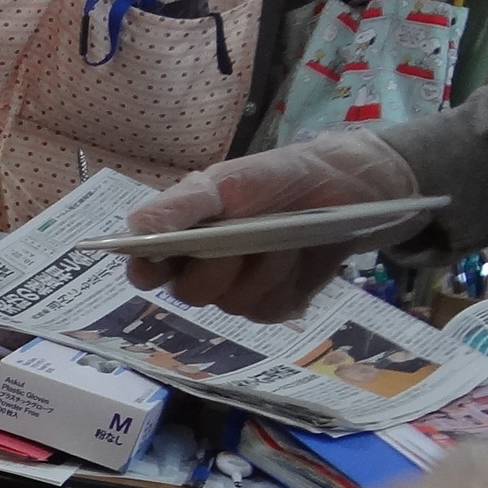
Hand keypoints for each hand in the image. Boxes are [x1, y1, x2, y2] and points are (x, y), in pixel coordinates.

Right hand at [121, 130, 419, 322]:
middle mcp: (203, 268)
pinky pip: (265, 311)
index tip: (155, 269)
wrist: (354, 188)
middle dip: (220, 267)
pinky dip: (286, 285)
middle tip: (246, 238)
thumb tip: (133, 229)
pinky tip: (300, 260)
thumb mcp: (233, 180)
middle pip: (188, 293)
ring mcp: (238, 290)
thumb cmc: (285, 177)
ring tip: (285, 240)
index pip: (146, 266)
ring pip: (230, 304)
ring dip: (263, 271)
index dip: (146, 271)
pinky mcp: (272, 305)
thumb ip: (184, 204)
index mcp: (183, 235)